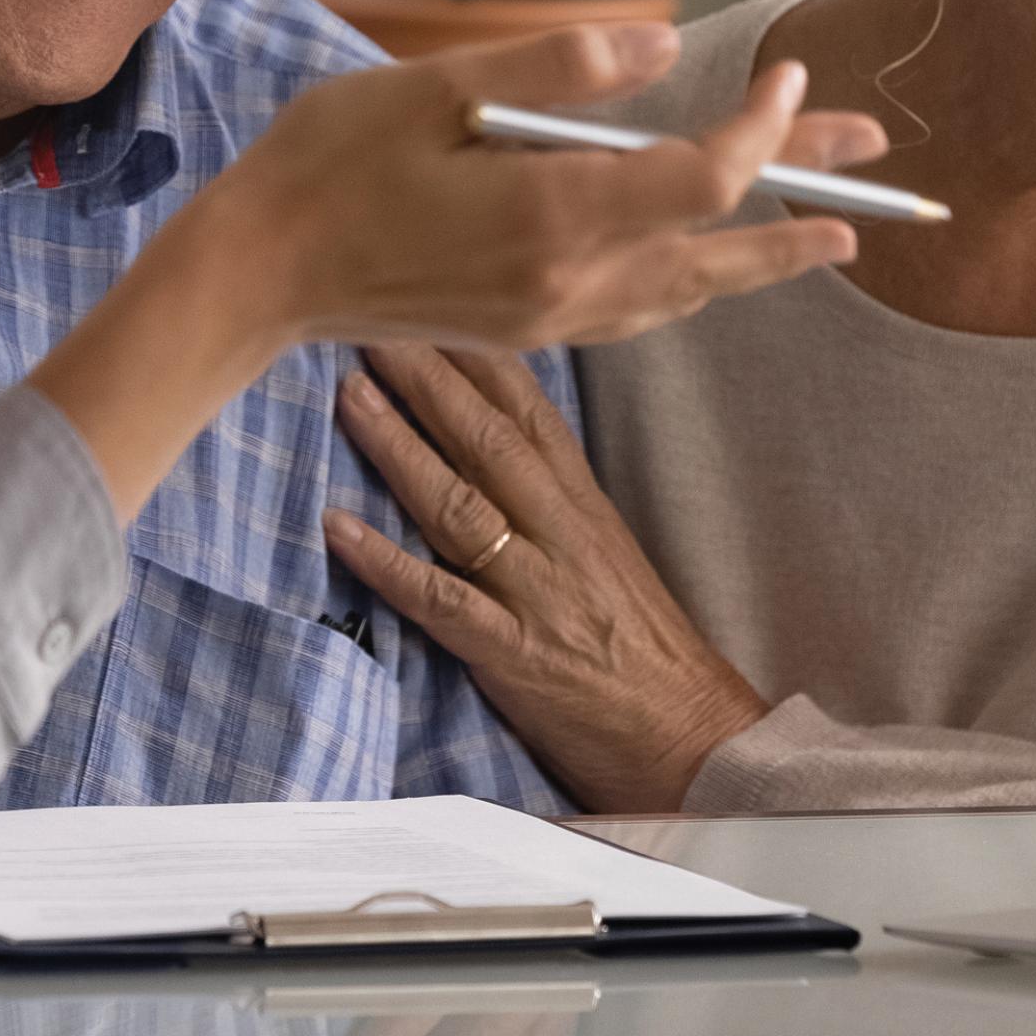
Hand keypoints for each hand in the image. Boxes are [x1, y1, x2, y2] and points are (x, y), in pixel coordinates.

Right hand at [29, 28, 883, 518]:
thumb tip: (660, 46)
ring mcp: (552, 316)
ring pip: (693, 290)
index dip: (763, 130)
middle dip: (807, 200)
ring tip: (833, 232)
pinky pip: (645, 311)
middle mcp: (569, 279)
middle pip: (724, 246)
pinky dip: (698, 284)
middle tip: (884, 172)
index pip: (704, 179)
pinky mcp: (531, 330)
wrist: (257, 275)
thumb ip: (555, 69)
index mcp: (552, 215)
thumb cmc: (327, 166)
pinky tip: (715, 267)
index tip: (785, 73)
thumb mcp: (431, 90)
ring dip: (766, 256)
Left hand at [325, 342, 771, 815]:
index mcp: (583, 507)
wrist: (696, 742)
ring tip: (349, 395)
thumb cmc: (646, 652)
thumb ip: (553, 496)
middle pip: (487, 437)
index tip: (430, 292)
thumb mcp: (609, 553)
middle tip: (372, 316)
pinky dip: (388, 562)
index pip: (528, 409)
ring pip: (461, 503)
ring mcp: (538, 593)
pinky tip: (338, 527)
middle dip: (428, 373)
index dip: (476, 349)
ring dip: (400, 446)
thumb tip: (495, 437)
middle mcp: (561, 535)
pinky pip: (443, 600)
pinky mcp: (515, 655)